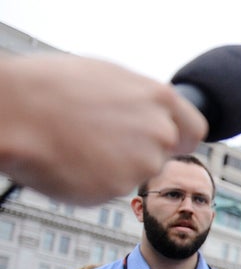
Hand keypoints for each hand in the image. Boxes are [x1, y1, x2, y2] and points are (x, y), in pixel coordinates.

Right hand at [0, 54, 207, 204]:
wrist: (14, 110)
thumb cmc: (51, 86)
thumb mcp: (108, 79)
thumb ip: (140, 101)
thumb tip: (151, 113)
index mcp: (160, 99)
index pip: (194, 130)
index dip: (178, 138)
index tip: (167, 143)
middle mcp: (159, 132)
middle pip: (162, 155)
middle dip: (138, 152)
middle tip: (99, 140)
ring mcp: (140, 163)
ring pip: (133, 173)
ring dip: (113, 167)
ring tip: (75, 144)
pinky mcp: (116, 188)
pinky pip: (108, 189)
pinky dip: (91, 181)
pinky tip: (67, 160)